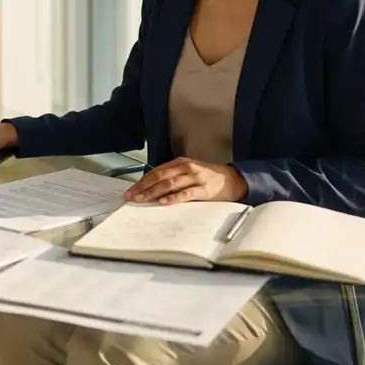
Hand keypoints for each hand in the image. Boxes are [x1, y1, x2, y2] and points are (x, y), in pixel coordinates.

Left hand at [123, 157, 248, 204]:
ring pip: (169, 184)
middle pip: (159, 177)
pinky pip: (186, 193)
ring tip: (141, 200)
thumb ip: (173, 177)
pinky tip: (164, 202)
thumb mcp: (189, 172)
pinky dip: (174, 198)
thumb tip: (152, 189)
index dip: (142, 181)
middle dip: (143, 187)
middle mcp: (186, 168)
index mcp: (180, 163)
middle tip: (131, 196)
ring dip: (153, 192)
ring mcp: (195, 177)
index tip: (131, 191)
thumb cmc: (209, 178)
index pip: (156, 171)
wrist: (233, 179)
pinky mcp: (204, 189)